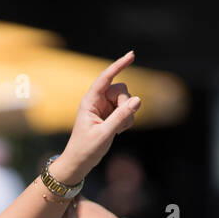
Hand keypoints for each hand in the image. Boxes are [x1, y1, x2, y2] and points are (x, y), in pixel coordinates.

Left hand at [50, 51, 141, 186]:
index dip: (118, 66)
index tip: (131, 55)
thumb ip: (121, 117)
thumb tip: (138, 100)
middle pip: (121, 90)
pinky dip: (128, 119)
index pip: (105, 78)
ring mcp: (105, 107)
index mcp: (90, 101)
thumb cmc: (86, 149)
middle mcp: (98, 101)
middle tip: (121, 124)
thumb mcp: (104, 134)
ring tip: (118, 130)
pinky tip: (119, 131)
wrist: (80, 163)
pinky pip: (127, 110)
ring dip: (128, 114)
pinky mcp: (111, 115)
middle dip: (126, 104)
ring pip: (126, 100)